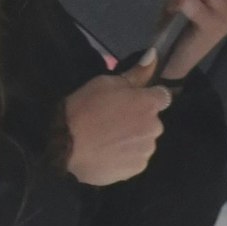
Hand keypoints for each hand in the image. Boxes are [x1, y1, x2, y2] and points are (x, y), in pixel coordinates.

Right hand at [62, 54, 172, 185]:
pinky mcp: (136, 169)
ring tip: (108, 140)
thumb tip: (154, 55)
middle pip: (152, 121)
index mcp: (149, 103)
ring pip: (144, 142)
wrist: (64, 146)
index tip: (130, 102)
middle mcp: (154, 128)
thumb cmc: (84, 108)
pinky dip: (125, 157)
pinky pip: (135, 160)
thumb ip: (136, 73)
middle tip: (113, 121)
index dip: (146, 98)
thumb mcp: (106, 82)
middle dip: (139, 120)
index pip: (161, 96)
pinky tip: (107, 154)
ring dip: (133, 140)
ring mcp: (146, 151)